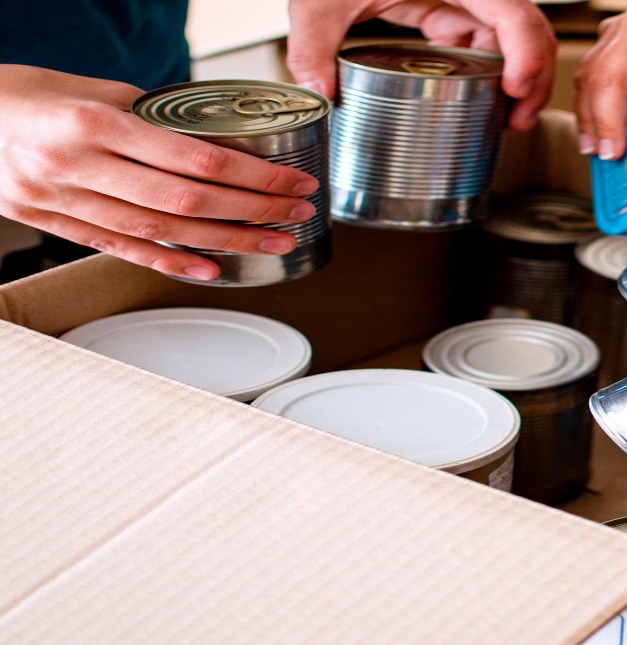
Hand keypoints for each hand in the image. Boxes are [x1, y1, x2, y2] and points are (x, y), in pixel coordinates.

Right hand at [0, 66, 320, 279]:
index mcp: (92, 122)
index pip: (194, 159)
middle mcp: (76, 165)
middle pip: (185, 201)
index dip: (253, 176)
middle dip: (251, 212)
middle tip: (295, 213)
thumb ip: (152, 117)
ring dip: (224, 242)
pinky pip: (119, 248)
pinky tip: (209, 268)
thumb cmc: (26, 96)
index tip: (291, 182)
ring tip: (270, 243)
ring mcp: (60, 200)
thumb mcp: (92, 89)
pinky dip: (169, 260)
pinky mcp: (52, 223)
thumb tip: (214, 139)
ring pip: (159, 231)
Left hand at [286, 0, 556, 129]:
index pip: (511, 12)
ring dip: (515, 76)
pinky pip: (482, 37)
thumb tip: (321, 93)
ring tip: (505, 117)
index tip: (515, 91)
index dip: (526, 53)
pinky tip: (478, 95)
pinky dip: (488, 69)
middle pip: (525, 28)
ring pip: (509, 36)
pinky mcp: (448, 6)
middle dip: (532, 76)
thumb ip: (314, 45)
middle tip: (518, 120)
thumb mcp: (321, 1)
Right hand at [573, 0, 626, 158]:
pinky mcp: (617, 35)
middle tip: (616, 157)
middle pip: (614, 74)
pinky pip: (594, 70)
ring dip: (593, 117)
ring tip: (600, 152)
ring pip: (594, 73)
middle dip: (612, 122)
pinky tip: (597, 132)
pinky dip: (591, 103)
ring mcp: (626, 24)